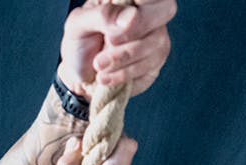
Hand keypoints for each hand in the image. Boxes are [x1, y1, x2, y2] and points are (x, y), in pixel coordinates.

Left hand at [57, 0, 175, 99]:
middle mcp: (149, 13)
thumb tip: (131, 16)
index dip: (143, 3)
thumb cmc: (80, 42)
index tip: (117, 25)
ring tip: (98, 65)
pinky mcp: (154, 64)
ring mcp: (155, 38)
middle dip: (137, 28)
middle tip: (110, 41)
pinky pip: (150, 67)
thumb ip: (101, 15)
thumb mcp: (78, 24)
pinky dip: (125, 74)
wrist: (78, 75)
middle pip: (167, 9)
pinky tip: (107, 77)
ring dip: (124, 57)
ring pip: (156, 42)